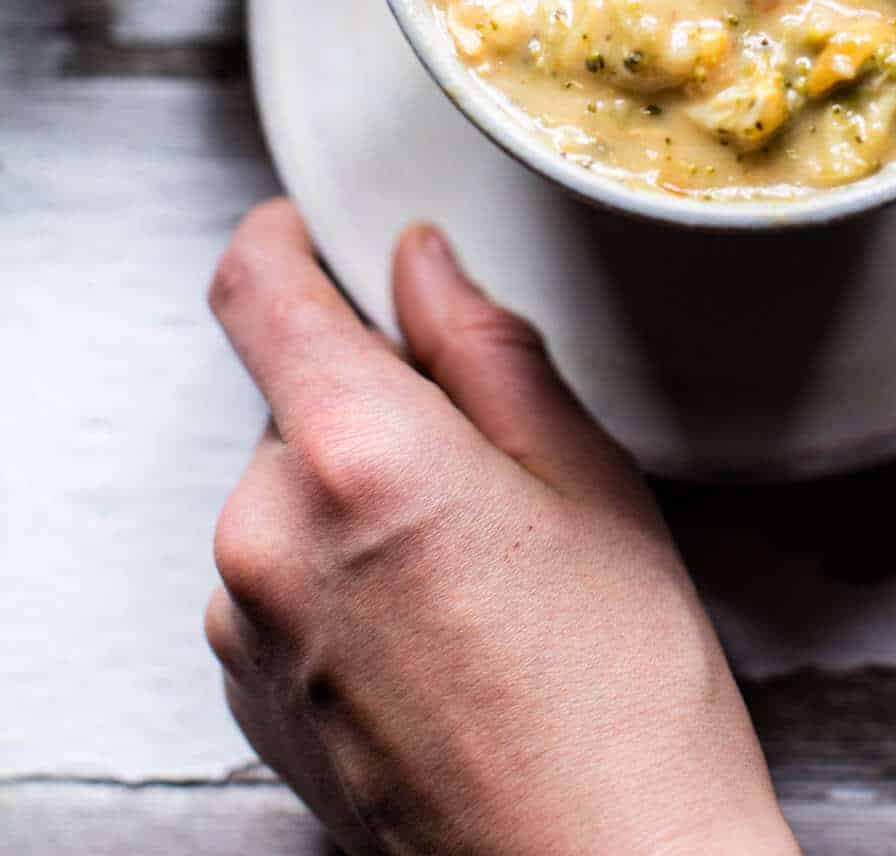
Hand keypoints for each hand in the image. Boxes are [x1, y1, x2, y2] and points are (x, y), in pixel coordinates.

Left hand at [205, 201, 798, 855]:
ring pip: (290, 493)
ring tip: (476, 568)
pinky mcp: (251, 694)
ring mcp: (248, 626)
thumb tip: (424, 264)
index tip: (304, 228)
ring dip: (357, 489)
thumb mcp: (586, 481)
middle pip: (293, 401)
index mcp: (354, 456)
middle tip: (485, 459)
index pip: (258, 293)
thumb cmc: (619, 695)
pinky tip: (440, 625)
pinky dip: (340, 567)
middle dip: (373, 400)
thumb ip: (484, 348)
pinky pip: (280, 578)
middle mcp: (268, 536)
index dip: (279, 239)